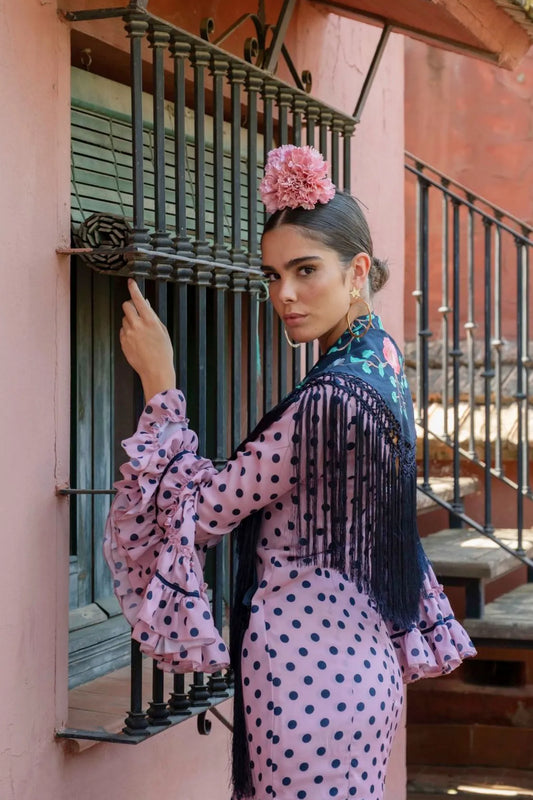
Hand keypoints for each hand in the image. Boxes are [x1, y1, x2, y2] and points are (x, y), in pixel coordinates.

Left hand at [120, 279, 175, 400]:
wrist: (156, 370)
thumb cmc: (163, 352)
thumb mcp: (162, 331)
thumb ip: (152, 316)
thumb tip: (145, 304)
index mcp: (149, 321)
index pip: (138, 299)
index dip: (134, 288)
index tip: (131, 282)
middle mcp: (137, 325)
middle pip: (126, 306)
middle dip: (130, 306)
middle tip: (136, 310)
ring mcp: (128, 334)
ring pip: (124, 319)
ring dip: (130, 320)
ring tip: (140, 332)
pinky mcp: (123, 342)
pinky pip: (123, 331)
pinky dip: (128, 332)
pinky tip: (137, 341)